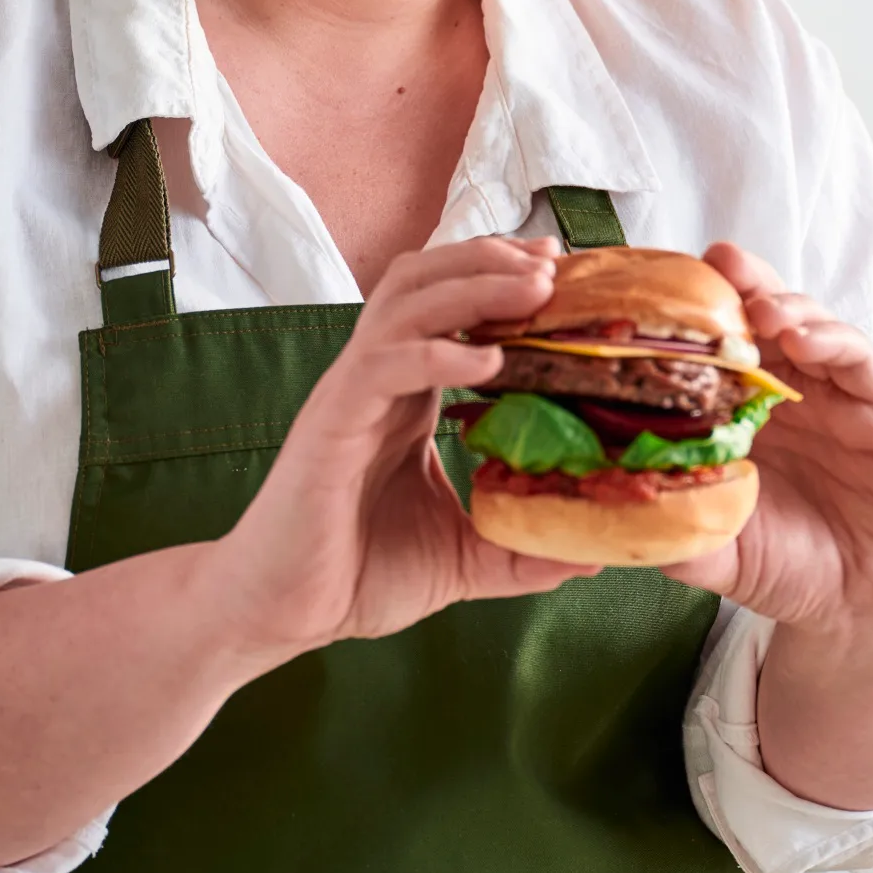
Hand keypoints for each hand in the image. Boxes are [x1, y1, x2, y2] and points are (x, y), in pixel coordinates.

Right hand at [211, 235, 595, 659]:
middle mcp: (379, 380)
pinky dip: (438, 351)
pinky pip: (383, 363)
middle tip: (551, 264)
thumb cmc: (357, 575)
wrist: (282, 613)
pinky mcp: (332, 422)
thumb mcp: (463, 559)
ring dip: (474, 284)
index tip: (562, 271)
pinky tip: (489, 361)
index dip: (502, 278)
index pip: (451, 306)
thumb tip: (591, 552)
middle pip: (427, 279)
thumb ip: (521, 550)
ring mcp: (352, 394)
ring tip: (533, 288)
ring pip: (407, 302)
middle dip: (491, 259)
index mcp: (407, 396)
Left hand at [669, 243, 872, 809]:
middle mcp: (785, 388)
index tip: (656, 287)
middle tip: (714, 261)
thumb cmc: (783, 565)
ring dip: (784, 304)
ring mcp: (834, 392)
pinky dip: (831, 340)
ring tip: (759, 307)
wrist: (858, 603)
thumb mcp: (715, 549)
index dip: (689, 311)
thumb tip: (604, 515)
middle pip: (760, 313)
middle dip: (738, 282)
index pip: (711, 344)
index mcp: (738, 408)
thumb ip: (671, 527)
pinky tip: (803, 340)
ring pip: (808, 323)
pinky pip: (858, 359)